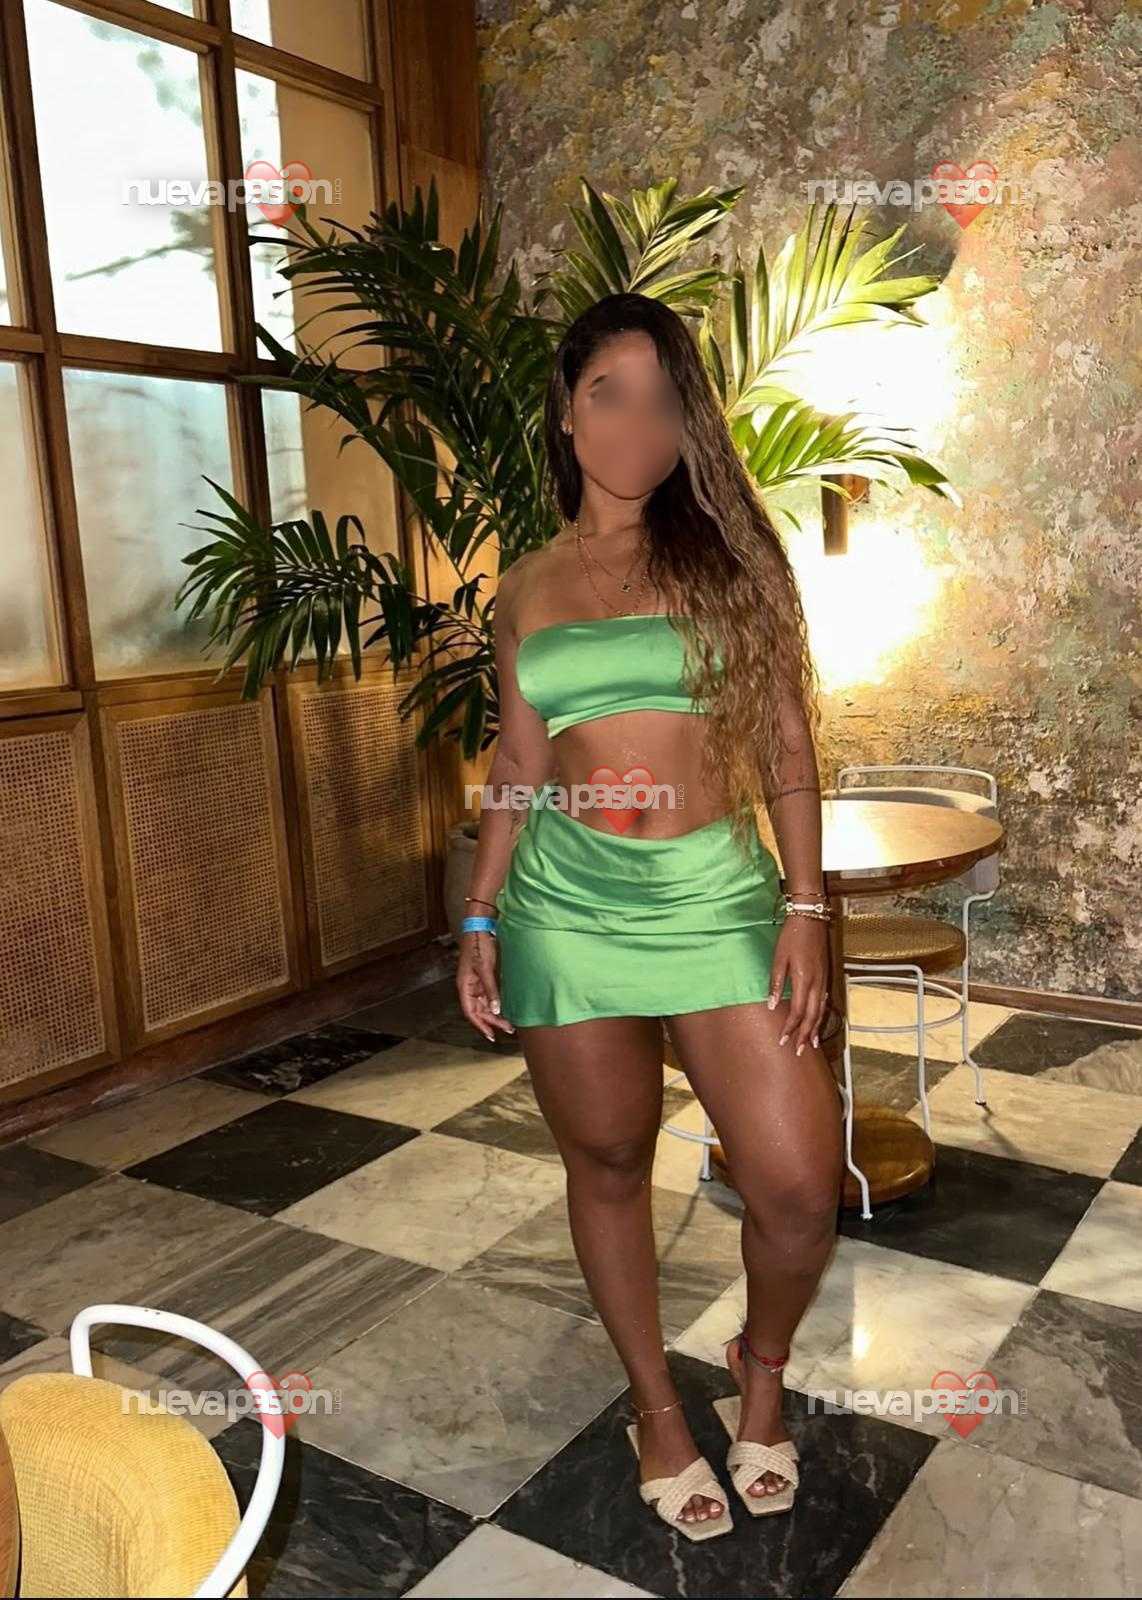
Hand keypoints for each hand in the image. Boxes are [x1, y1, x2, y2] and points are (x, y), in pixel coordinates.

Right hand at [456, 929, 515, 1041]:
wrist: (480, 928)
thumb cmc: (478, 946)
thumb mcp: (485, 968)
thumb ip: (490, 989)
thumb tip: (495, 1009)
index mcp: (465, 986)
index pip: (470, 1012)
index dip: (480, 1025)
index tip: (491, 1035)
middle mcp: (469, 987)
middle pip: (479, 1010)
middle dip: (492, 1021)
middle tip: (509, 1029)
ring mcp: (476, 983)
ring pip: (485, 1004)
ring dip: (496, 1014)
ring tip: (510, 1023)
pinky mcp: (484, 977)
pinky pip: (489, 996)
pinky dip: (497, 1003)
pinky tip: (506, 1008)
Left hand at [768, 916, 829, 1054]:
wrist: (810, 918)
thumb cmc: (791, 937)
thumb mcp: (779, 958)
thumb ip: (775, 983)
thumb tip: (771, 1005)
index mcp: (803, 980)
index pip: (797, 1012)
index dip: (790, 1028)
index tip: (782, 1041)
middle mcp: (816, 984)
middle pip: (812, 1016)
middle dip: (805, 1035)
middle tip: (798, 1052)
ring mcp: (823, 980)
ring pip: (821, 1011)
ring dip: (815, 1029)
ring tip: (811, 1044)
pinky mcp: (825, 976)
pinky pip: (824, 1002)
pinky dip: (821, 1016)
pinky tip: (818, 1022)